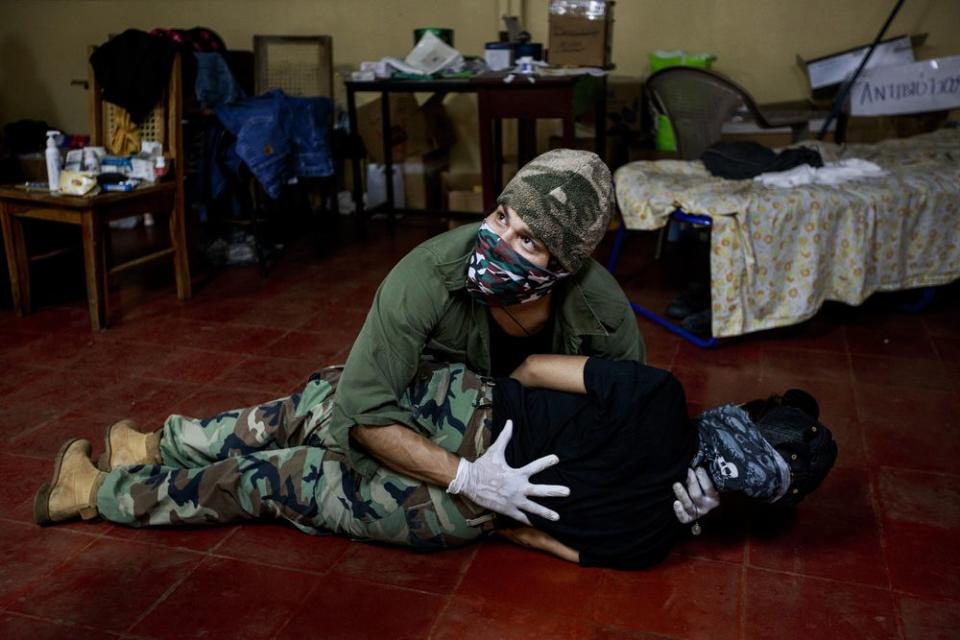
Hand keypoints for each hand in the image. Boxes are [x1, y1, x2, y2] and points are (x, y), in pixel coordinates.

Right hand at [447, 419, 569, 524]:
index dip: (546, 462)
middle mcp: (518, 488)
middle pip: (540, 491)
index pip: (535, 467)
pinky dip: (529, 522)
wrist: (469, 482)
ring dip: (546, 513)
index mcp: (517, 474)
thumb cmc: (483, 466)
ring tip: (558, 517)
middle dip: (554, 491)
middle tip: (567, 492)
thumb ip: (505, 437)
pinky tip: (538, 526)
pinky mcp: (507, 509)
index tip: (557, 459)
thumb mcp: (495, 451)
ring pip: (533, 508)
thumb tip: (510, 421)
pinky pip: (520, 517)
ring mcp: (513, 500)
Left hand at [672, 467, 719, 523]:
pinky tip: (675, 503)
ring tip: (676, 484)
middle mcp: (706, 506)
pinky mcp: (688, 518)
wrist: (697, 503)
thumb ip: (704, 474)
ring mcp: (697, 513)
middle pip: (697, 495)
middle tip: (688, 471)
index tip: (698, 468)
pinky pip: (683, 518)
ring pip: (689, 505)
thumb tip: (700, 462)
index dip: (703, 478)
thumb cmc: (700, 486)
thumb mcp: (706, 481)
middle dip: (692, 483)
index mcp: (714, 497)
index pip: (709, 488)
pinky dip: (679, 511)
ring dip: (682, 494)